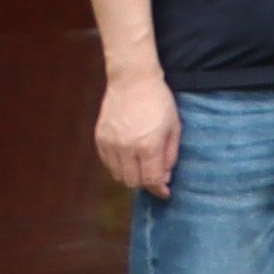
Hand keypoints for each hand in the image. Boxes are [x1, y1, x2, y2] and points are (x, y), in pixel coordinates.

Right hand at [93, 70, 185, 199]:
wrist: (133, 80)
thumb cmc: (159, 102)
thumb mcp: (174, 128)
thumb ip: (170, 156)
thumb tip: (164, 179)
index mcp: (148, 145)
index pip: (151, 180)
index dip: (159, 190)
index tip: (165, 193)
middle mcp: (126, 147)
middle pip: (133, 182)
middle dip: (146, 183)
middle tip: (155, 177)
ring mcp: (110, 143)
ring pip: (118, 175)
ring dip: (131, 176)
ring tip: (143, 165)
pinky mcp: (99, 138)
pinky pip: (108, 164)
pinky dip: (118, 166)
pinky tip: (129, 157)